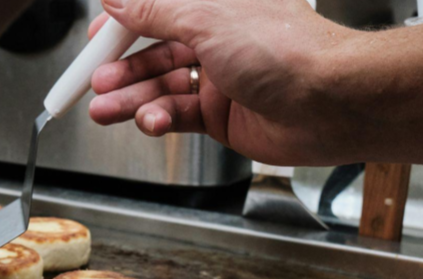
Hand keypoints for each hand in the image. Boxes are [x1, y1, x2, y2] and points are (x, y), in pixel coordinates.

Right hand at [89, 0, 359, 165]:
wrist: (330, 102)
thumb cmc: (286, 50)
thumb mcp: (206, 17)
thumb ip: (155, 11)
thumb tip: (117, 1)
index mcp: (215, 5)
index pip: (156, 11)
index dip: (121, 27)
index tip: (93, 41)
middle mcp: (217, 40)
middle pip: (153, 52)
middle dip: (120, 69)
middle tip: (92, 83)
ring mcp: (220, 80)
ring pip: (162, 88)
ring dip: (131, 99)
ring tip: (103, 110)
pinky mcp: (222, 116)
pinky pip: (178, 116)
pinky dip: (159, 119)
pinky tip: (148, 121)